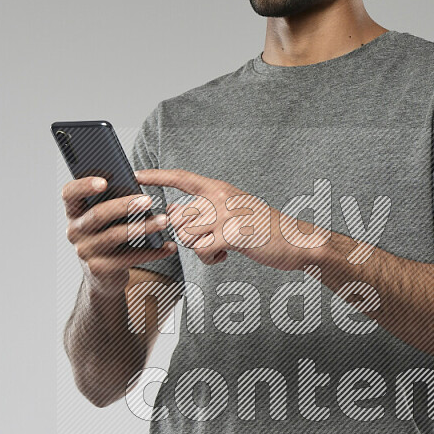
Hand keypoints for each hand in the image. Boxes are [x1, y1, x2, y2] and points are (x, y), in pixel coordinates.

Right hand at [61, 176, 177, 293]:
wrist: (102, 277)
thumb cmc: (107, 236)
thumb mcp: (104, 219)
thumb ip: (111, 202)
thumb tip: (137, 186)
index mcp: (74, 212)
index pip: (69, 193)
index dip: (84, 186)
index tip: (105, 182)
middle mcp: (74, 231)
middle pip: (98, 214)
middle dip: (124, 206)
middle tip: (148, 200)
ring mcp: (85, 251)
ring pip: (115, 236)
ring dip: (143, 227)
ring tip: (164, 220)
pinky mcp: (100, 268)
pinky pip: (129, 258)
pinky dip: (152, 252)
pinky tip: (168, 246)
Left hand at [135, 168, 333, 271]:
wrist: (296, 241)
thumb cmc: (264, 229)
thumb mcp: (235, 211)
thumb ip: (206, 209)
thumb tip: (174, 210)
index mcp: (221, 189)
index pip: (183, 178)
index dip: (158, 176)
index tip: (137, 175)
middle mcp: (221, 198)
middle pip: (179, 216)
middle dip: (186, 234)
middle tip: (208, 240)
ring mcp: (227, 215)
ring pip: (187, 234)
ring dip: (199, 248)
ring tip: (219, 249)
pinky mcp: (232, 234)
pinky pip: (201, 250)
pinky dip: (209, 259)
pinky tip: (224, 256)